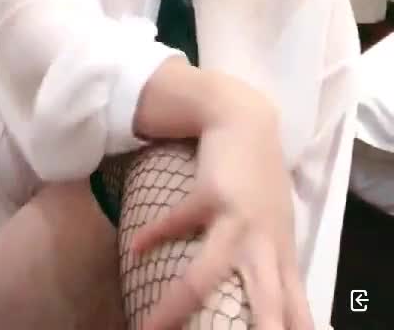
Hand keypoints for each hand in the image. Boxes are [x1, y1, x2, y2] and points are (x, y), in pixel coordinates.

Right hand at [132, 79, 313, 329]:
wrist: (247, 120)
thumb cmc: (260, 180)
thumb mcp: (277, 228)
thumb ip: (275, 265)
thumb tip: (273, 305)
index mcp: (281, 256)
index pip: (293, 310)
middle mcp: (264, 245)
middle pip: (268, 303)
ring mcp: (239, 220)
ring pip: (209, 273)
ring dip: (178, 302)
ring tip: (150, 327)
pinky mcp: (213, 195)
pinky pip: (177, 222)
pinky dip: (155, 236)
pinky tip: (137, 248)